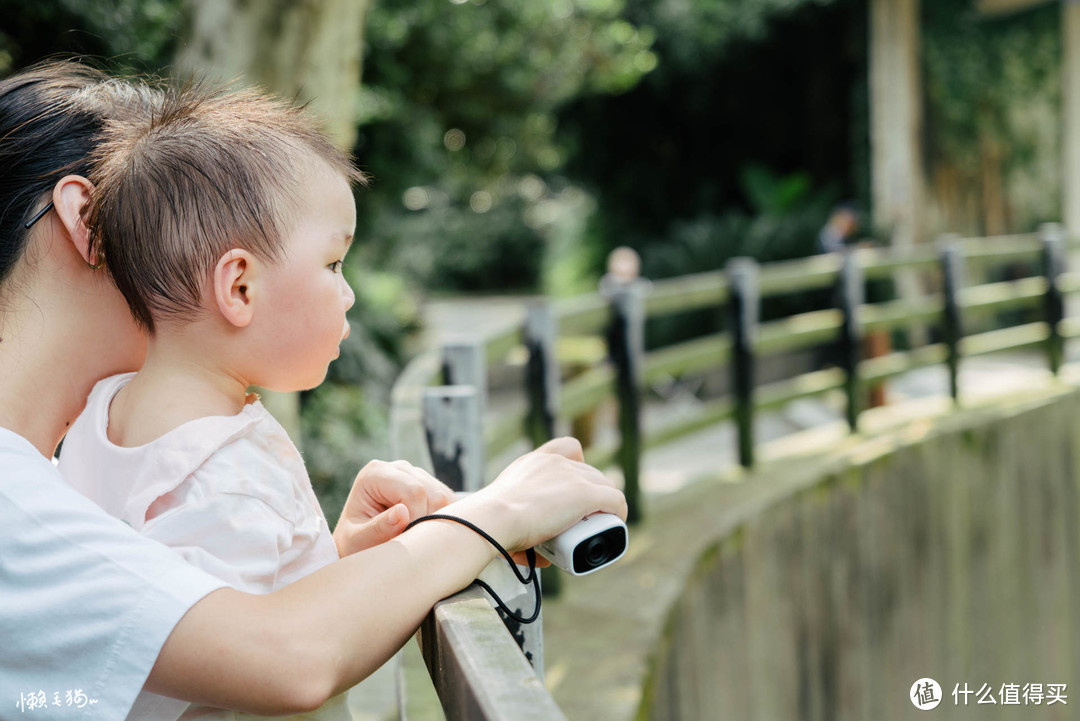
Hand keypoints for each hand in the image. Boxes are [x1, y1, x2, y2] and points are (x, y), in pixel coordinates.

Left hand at [333, 460, 455, 556]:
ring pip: (445, 498)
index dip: (417, 518)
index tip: (406, 540)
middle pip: (433, 492)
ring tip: (414, 540)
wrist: (358, 544)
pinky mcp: (430, 486)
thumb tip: (403, 512)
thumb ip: (377, 528)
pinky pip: (450, 503)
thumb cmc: (353, 543)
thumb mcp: (357, 541)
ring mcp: (416, 474)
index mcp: (375, 473)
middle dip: (427, 522)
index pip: (413, 491)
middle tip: (411, 544)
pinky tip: (424, 534)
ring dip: (436, 523)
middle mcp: (398, 467)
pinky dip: (443, 521)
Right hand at [445, 437, 626, 556]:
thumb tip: (541, 555)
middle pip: (590, 473)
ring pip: (605, 486)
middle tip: (582, 520)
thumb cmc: (492, 523)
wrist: (493, 519)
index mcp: (534, 462)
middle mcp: (555, 462)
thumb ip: (519, 526)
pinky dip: (618, 512)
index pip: (567, 448)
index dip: (577, 465)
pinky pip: (615, 500)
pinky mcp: (586, 494)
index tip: (573, 487)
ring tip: (598, 526)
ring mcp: (573, 476)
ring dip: (604, 505)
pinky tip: (616, 523)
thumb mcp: (504, 514)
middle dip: (590, 495)